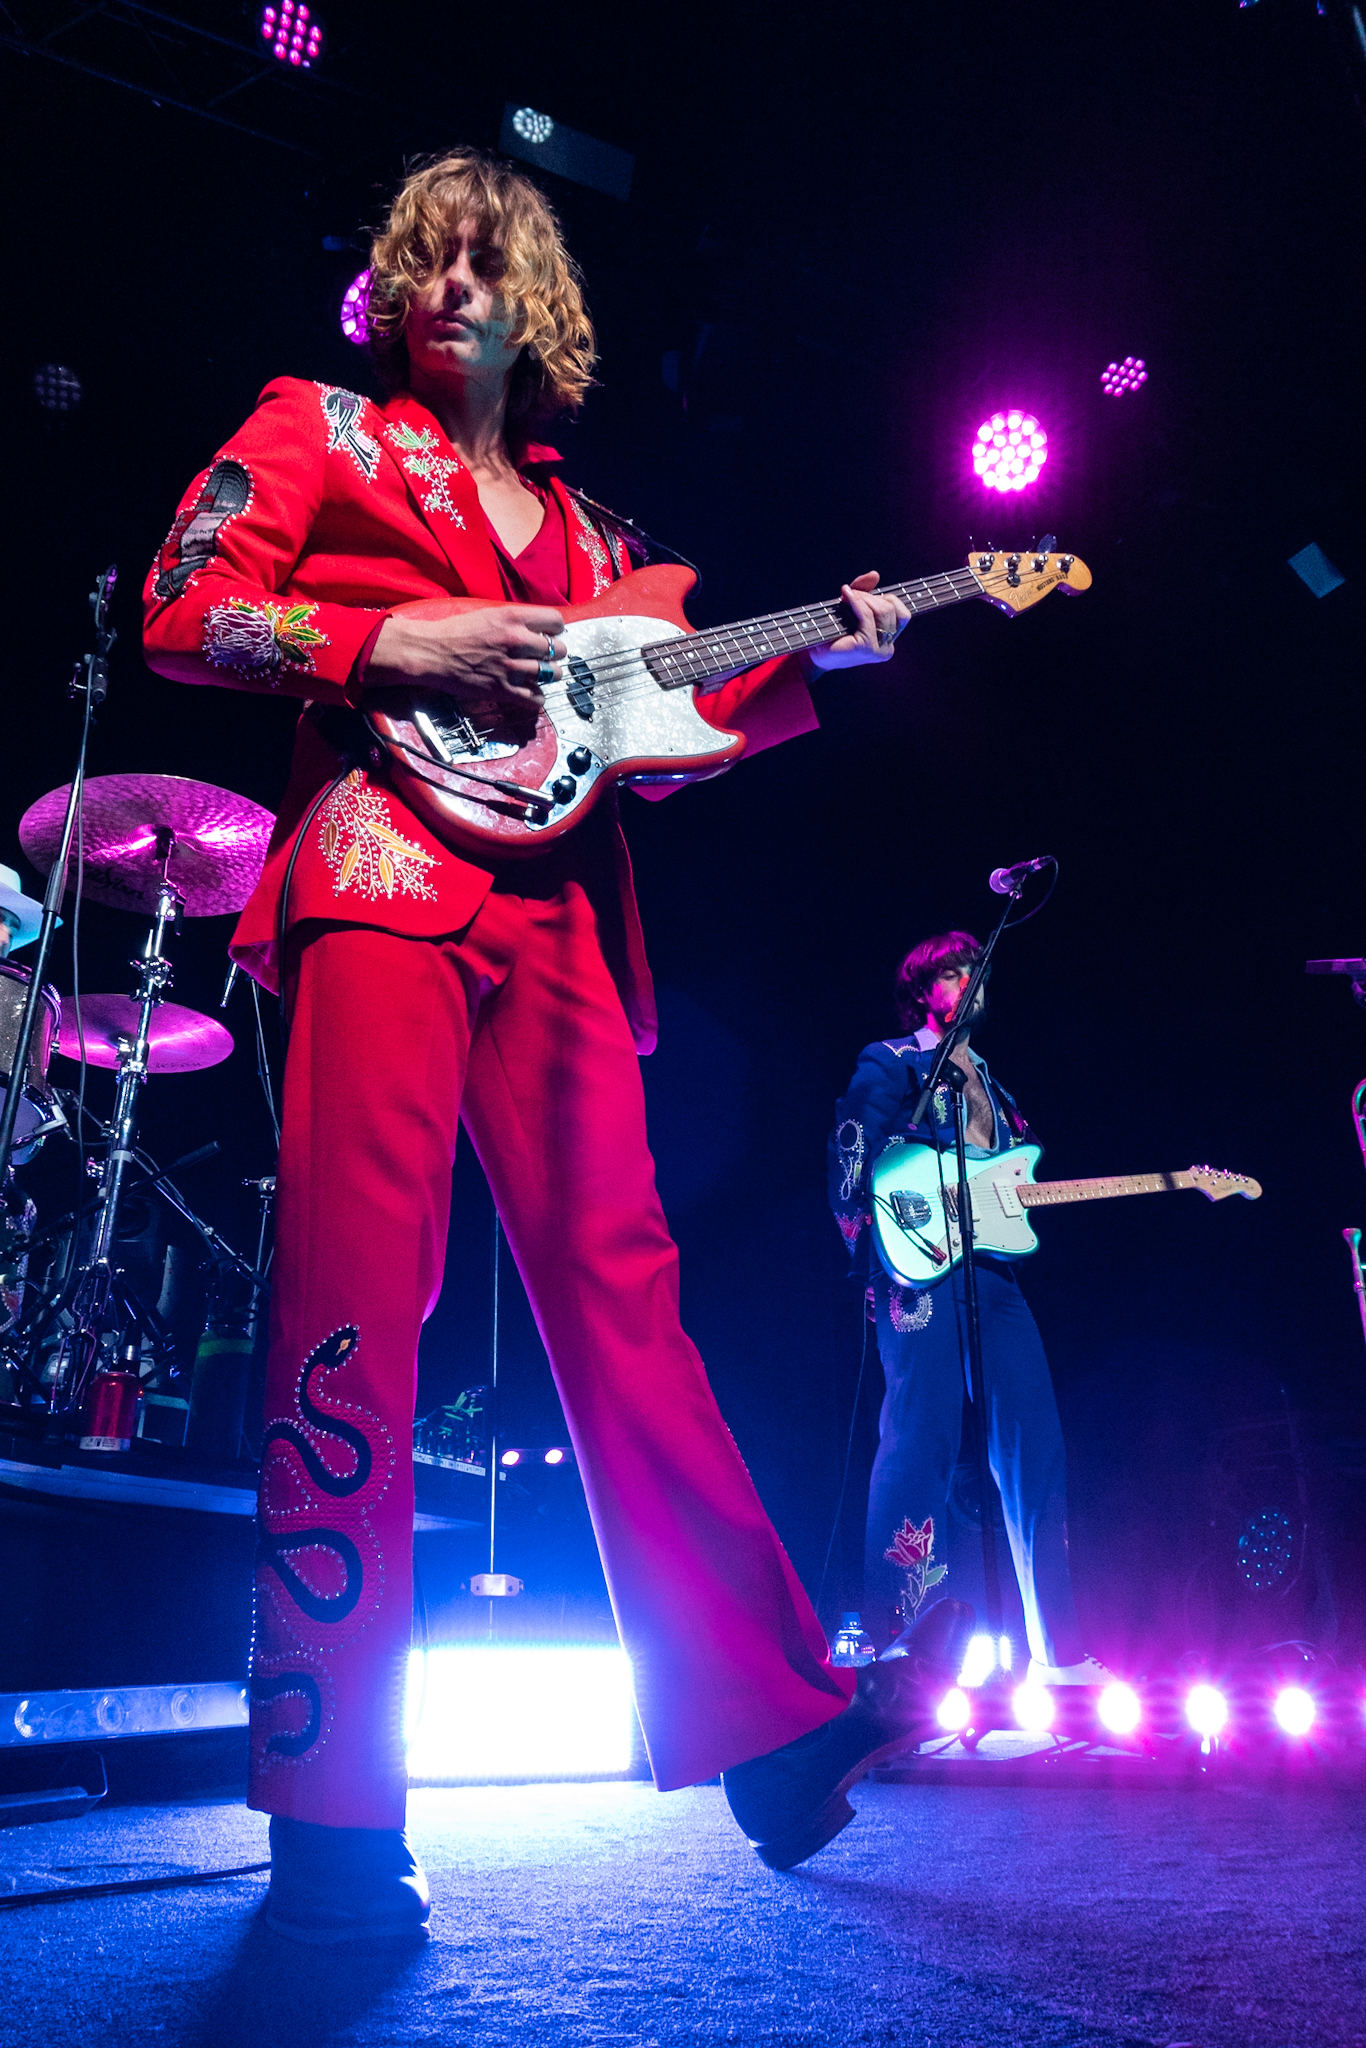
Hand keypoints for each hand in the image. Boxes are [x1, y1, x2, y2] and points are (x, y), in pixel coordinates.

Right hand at [366, 604, 564, 713]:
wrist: (431, 652)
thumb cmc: (456, 632)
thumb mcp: (489, 613)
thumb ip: (516, 619)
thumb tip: (539, 628)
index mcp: (513, 617)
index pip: (557, 622)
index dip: (555, 630)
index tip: (548, 635)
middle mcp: (517, 641)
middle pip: (560, 650)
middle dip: (553, 654)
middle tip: (541, 656)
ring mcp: (512, 667)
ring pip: (553, 675)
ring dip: (547, 675)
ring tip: (536, 674)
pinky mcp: (504, 690)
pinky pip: (537, 699)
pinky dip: (535, 697)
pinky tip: (527, 691)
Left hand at [806, 572, 909, 670]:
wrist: (814, 650)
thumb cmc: (832, 630)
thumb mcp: (852, 605)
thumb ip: (865, 590)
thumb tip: (875, 574)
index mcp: (888, 640)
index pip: (903, 614)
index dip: (887, 599)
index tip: (864, 596)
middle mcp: (887, 648)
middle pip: (891, 609)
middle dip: (870, 596)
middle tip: (849, 594)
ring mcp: (878, 650)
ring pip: (883, 611)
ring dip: (863, 598)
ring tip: (846, 598)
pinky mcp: (867, 648)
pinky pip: (868, 616)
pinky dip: (857, 603)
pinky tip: (845, 598)